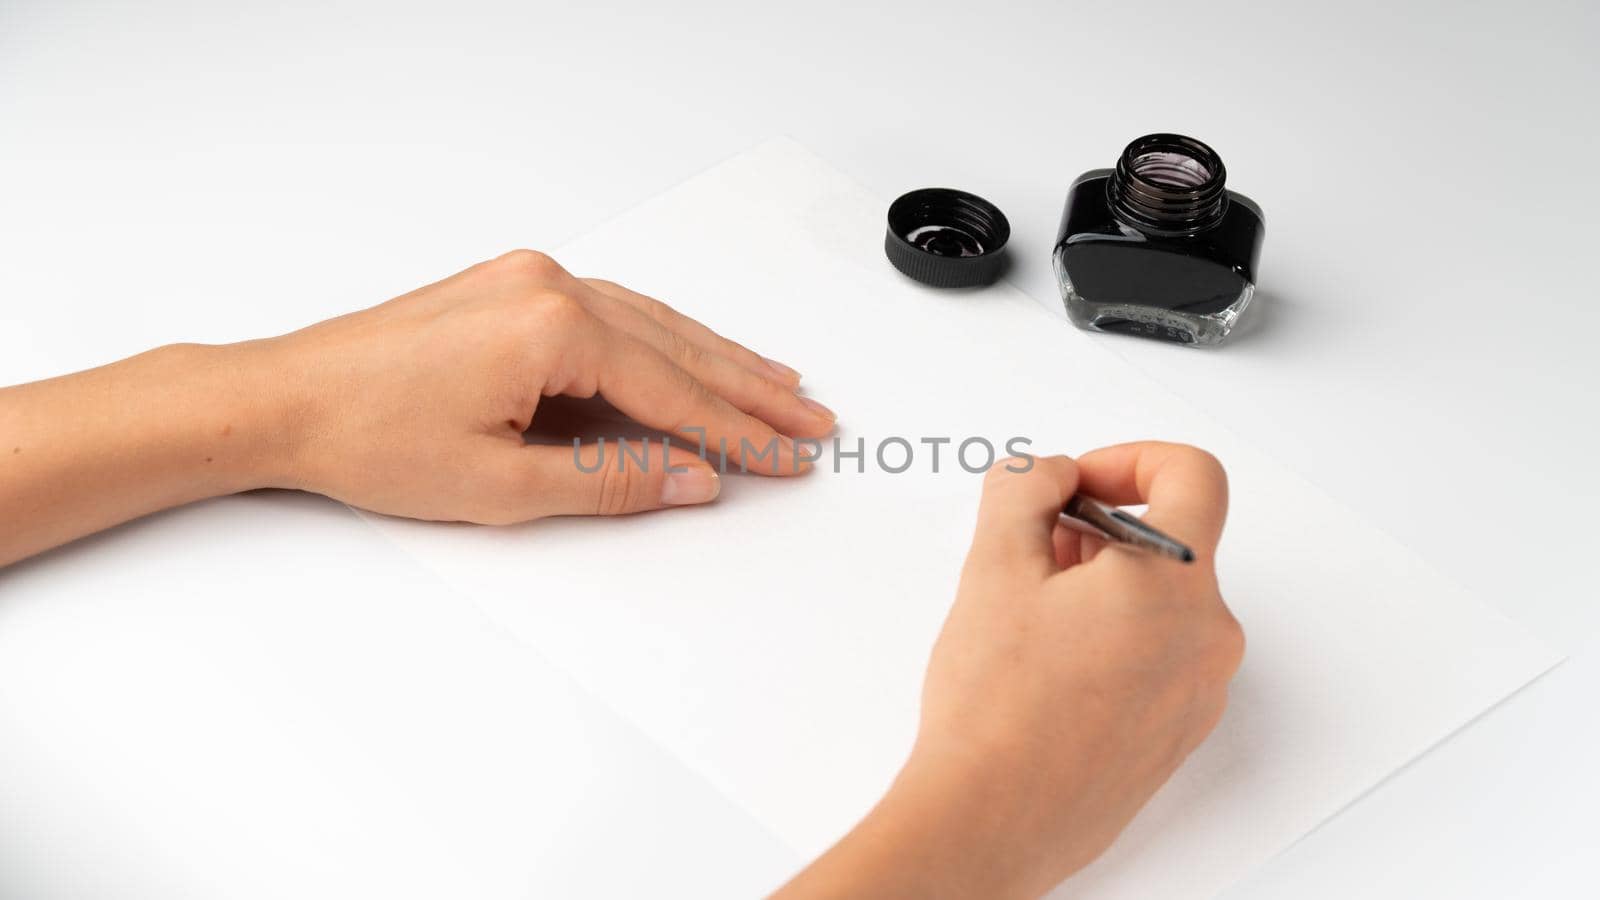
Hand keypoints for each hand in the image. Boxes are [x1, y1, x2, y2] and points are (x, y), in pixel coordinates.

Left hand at [263, 250, 834, 522]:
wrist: (285, 399)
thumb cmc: (370, 439)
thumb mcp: (500, 486)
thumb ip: (610, 481)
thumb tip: (692, 481)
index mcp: (551, 329)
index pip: (673, 390)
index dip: (738, 433)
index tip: (789, 456)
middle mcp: (549, 287)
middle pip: (678, 346)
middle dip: (749, 390)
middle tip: (810, 421)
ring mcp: (530, 279)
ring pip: (654, 322)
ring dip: (717, 358)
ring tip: (777, 386)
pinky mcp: (513, 286)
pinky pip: (615, 311)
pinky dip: (664, 340)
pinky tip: (695, 355)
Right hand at [775, 443, 1241, 899]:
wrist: (991, 819)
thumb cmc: (996, 708)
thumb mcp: (995, 564)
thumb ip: (1025, 489)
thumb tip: (1050, 474)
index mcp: (1177, 584)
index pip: (1193, 475)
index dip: (1128, 460)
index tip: (1078, 485)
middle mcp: (1207, 639)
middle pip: (1170, 543)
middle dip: (1098, 534)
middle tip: (1031, 556)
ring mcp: (1198, 693)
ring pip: (1161, 604)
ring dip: (1102, 589)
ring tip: (1030, 621)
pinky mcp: (1176, 734)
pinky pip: (1157, 658)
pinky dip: (1111, 640)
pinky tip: (1047, 668)